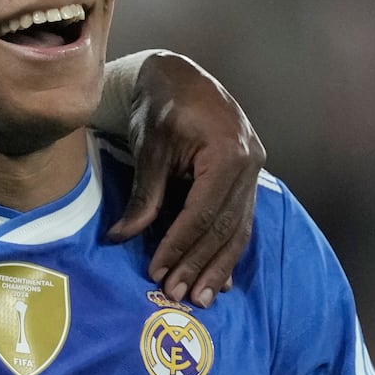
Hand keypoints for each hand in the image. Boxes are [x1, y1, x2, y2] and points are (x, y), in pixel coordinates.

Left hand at [104, 51, 264, 306]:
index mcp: (228, 152)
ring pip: (239, 229)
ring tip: (202, 298)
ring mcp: (254, 172)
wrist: (179, 76)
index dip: (180, 246)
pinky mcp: (248, 178)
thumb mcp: (149, 147)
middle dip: (201, 264)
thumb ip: (144, 195)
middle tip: (180, 296)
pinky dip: (228, 250)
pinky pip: (241, 221)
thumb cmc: (160, 105)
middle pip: (225, 227)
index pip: (203, 213)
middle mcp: (250, 163)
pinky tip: (221, 279)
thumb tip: (121, 237)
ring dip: (219, 267)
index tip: (159, 273)